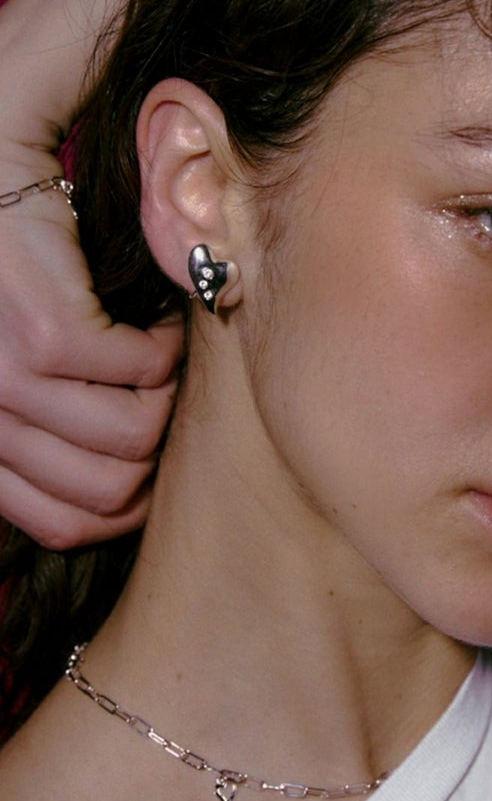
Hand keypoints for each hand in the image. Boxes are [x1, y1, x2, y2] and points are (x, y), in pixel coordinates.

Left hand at [0, 174, 182, 549]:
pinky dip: (167, 349)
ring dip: (168, 398)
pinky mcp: (45, 335)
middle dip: (157, 451)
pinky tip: (154, 322)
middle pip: (112, 494)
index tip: (147, 453)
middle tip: (158, 397)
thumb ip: (53, 432)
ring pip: (137, 441)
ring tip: (157, 356)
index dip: (125, 506)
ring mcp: (12, 381)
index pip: (64, 525)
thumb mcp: (15, 374)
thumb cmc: (6, 275)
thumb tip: (130, 472)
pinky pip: (146, 374)